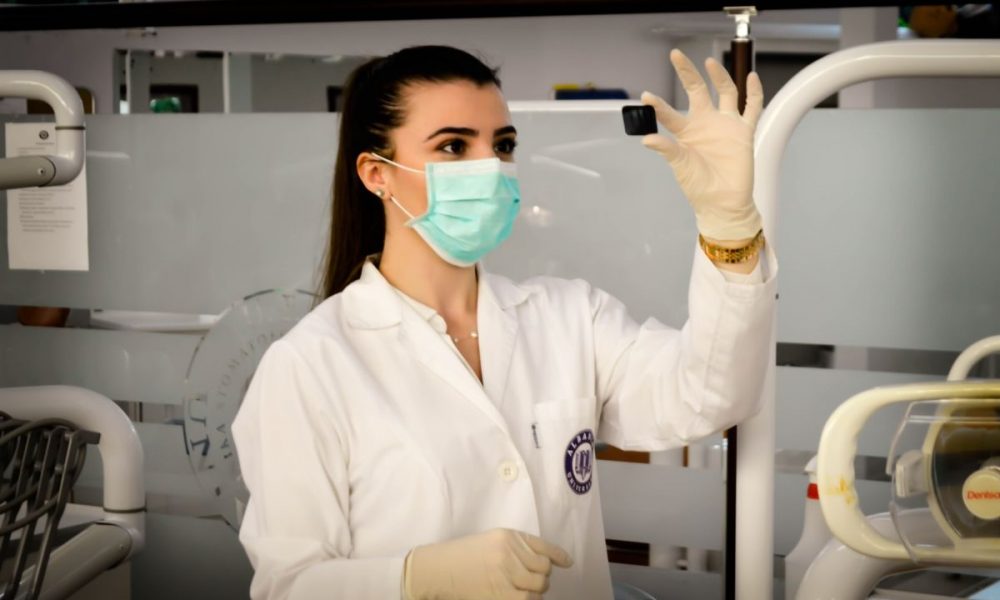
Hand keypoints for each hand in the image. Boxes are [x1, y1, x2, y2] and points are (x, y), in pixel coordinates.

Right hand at [402, 528, 572, 599]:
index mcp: (508, 536)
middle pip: (544, 569)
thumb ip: (516, 548)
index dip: (558, 556)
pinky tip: (522, 598)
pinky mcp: (501, 594)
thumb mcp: (491, 542)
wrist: (439, 569)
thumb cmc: (463, 555)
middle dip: (543, 577)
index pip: (543, 546)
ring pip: (539, 586)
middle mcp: (510, 553)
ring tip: (526, 591)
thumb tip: (544, 563)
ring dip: (537, 591)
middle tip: (534, 580)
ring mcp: (506, 574)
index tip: (567, 562)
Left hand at [641, 49, 763, 240]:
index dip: (658, 104)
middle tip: (676, 55)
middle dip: (687, 73)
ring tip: (709, 63)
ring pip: (725, 92)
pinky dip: (754, 92)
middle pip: (697, 90)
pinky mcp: (744, 131)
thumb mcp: (680, 166)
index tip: (645, 96)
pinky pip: (752, 108)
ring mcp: (726, 125)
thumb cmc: (699, 186)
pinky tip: (751, 76)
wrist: (724, 203)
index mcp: (686, 132)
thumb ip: (667, 149)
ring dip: (719, 77)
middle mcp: (705, 123)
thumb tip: (646, 139)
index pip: (670, 113)